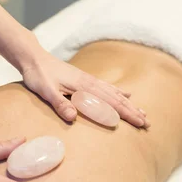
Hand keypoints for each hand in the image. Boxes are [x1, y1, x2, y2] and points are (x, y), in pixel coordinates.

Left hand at [21, 49, 149, 127]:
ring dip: (129, 105)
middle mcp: (90, 83)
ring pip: (114, 94)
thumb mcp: (45, 91)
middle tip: (148, 123)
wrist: (34, 58)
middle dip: (133, 112)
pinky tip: (127, 95)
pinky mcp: (85, 79)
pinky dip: (119, 93)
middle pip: (117, 100)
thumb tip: (72, 117)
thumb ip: (59, 104)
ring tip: (143, 113)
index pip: (110, 103)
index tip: (140, 123)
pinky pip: (107, 88)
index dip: (126, 114)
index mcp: (83, 87)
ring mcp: (89, 80)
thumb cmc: (38, 76)